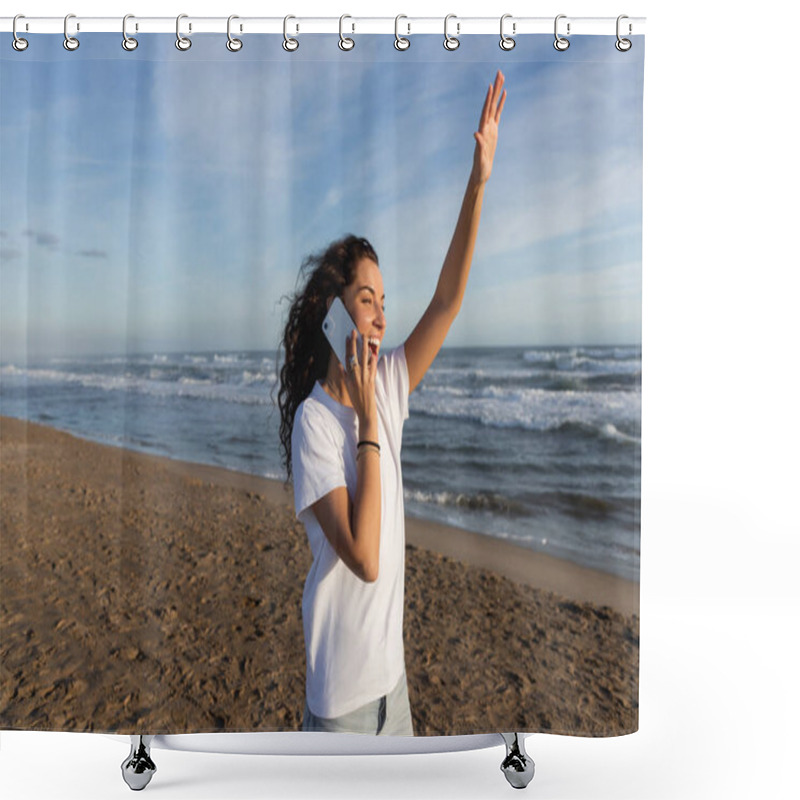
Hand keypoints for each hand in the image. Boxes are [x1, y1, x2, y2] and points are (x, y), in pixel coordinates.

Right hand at [341, 329, 376, 425]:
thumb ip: (343, 374)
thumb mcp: (347, 386)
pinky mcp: (372, 379)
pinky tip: (373, 352)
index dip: (347, 346)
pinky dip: (373, 360)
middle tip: (355, 331)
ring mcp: (365, 377)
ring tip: (366, 337)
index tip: (347, 337)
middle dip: (355, 342)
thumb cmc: (355, 398)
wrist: (365, 410)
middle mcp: (356, 375)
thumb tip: (340, 364)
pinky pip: (373, 367)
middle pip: (355, 355)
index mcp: (349, 375)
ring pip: (364, 358)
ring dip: (365, 346)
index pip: (347, 357)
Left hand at [472, 70, 506, 184]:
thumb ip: (478, 145)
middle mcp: (485, 126)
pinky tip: (504, 94)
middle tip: (499, 72)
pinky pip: (498, 114)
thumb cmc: (480, 167)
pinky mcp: (493, 131)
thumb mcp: (480, 156)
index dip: (488, 98)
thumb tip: (475, 134)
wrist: (481, 173)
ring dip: (498, 92)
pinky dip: (500, 104)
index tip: (491, 85)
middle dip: (495, 88)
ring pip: (494, 106)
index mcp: (483, 130)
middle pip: (491, 104)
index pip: (486, 111)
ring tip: (501, 77)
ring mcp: (489, 127)